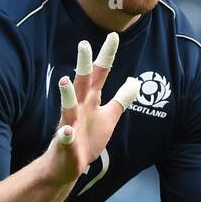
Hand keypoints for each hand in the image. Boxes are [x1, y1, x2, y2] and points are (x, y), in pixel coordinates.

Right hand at [44, 34, 139, 188]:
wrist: (68, 165)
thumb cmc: (88, 138)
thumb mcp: (109, 116)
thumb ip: (121, 99)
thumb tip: (135, 81)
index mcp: (91, 100)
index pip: (100, 74)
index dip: (107, 56)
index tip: (114, 36)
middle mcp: (79, 108)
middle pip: (82, 83)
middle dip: (83, 65)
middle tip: (84, 44)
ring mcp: (70, 124)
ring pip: (67, 106)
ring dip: (66, 94)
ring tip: (65, 80)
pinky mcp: (66, 143)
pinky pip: (64, 137)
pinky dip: (65, 134)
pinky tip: (66, 131)